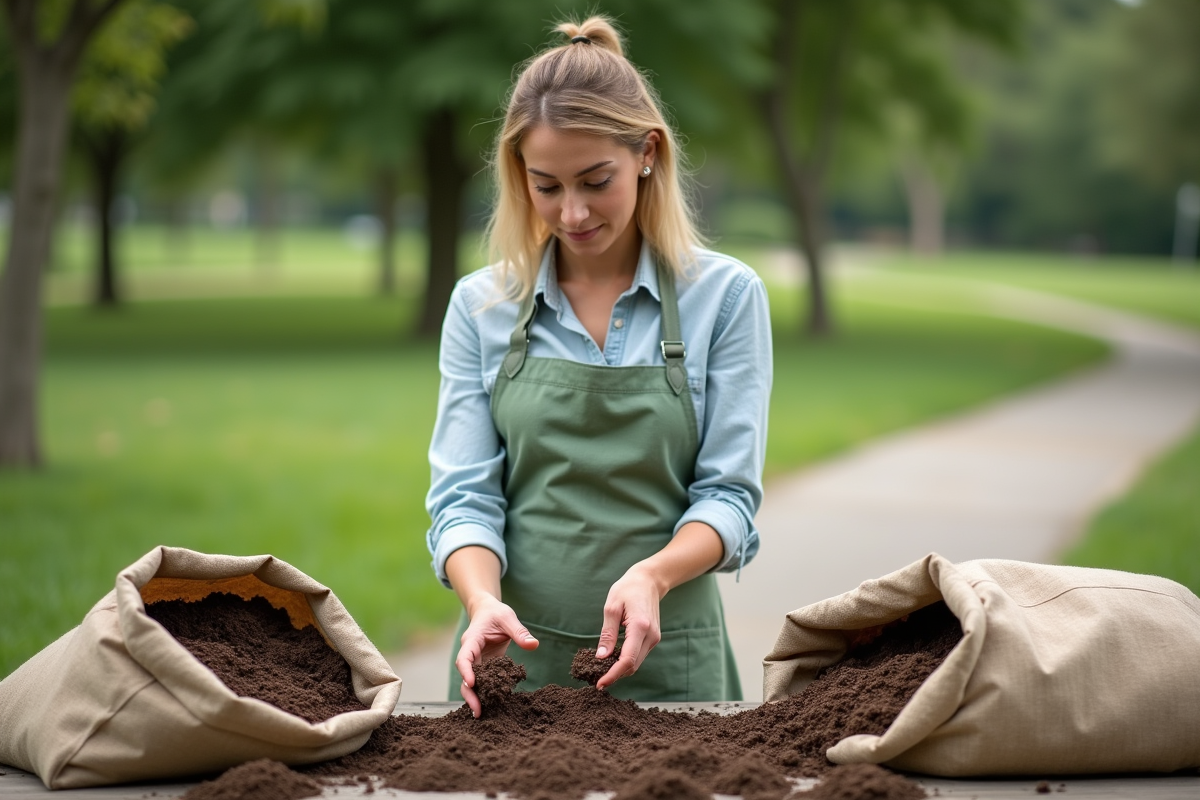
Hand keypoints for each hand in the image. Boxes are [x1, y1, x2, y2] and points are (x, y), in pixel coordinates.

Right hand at [455, 594, 538, 717]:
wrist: (487, 611)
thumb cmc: (496, 613)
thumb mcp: (509, 618)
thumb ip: (520, 632)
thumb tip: (534, 645)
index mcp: (472, 640)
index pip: (464, 657)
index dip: (466, 671)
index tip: (472, 683)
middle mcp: (470, 653)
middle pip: (465, 676)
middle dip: (469, 693)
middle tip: (477, 711)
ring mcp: (475, 661)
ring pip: (471, 682)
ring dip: (475, 697)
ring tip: (481, 714)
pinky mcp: (483, 666)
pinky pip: (482, 681)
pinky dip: (484, 692)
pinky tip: (490, 706)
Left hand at [595, 563, 664, 691]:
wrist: (649, 581)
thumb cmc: (627, 589)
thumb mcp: (612, 607)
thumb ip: (607, 634)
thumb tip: (601, 657)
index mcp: (640, 626)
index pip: (627, 660)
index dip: (613, 675)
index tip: (600, 684)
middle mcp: (651, 635)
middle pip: (633, 665)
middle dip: (615, 675)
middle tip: (596, 680)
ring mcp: (655, 638)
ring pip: (636, 663)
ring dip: (621, 670)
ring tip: (602, 671)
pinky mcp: (654, 638)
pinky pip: (639, 655)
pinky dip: (626, 661)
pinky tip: (613, 660)